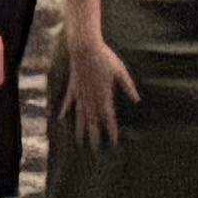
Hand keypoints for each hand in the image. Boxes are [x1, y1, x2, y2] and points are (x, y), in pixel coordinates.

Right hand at [61, 26, 134, 149]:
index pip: (108, 117)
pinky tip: (61, 120)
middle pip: (93, 121)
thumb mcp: (121, 71)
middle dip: (94, 136)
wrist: (85, 47)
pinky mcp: (73, 88)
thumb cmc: (105, 57)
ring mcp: (80, 94)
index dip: (111, 130)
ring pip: (80, 116)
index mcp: (103, 95)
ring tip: (79, 142)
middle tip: (95, 150)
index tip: (113, 141)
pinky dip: (65, 112)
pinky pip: (69, 103)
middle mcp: (90, 98)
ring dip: (80, 130)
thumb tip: (137, 100)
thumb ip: (127, 86)